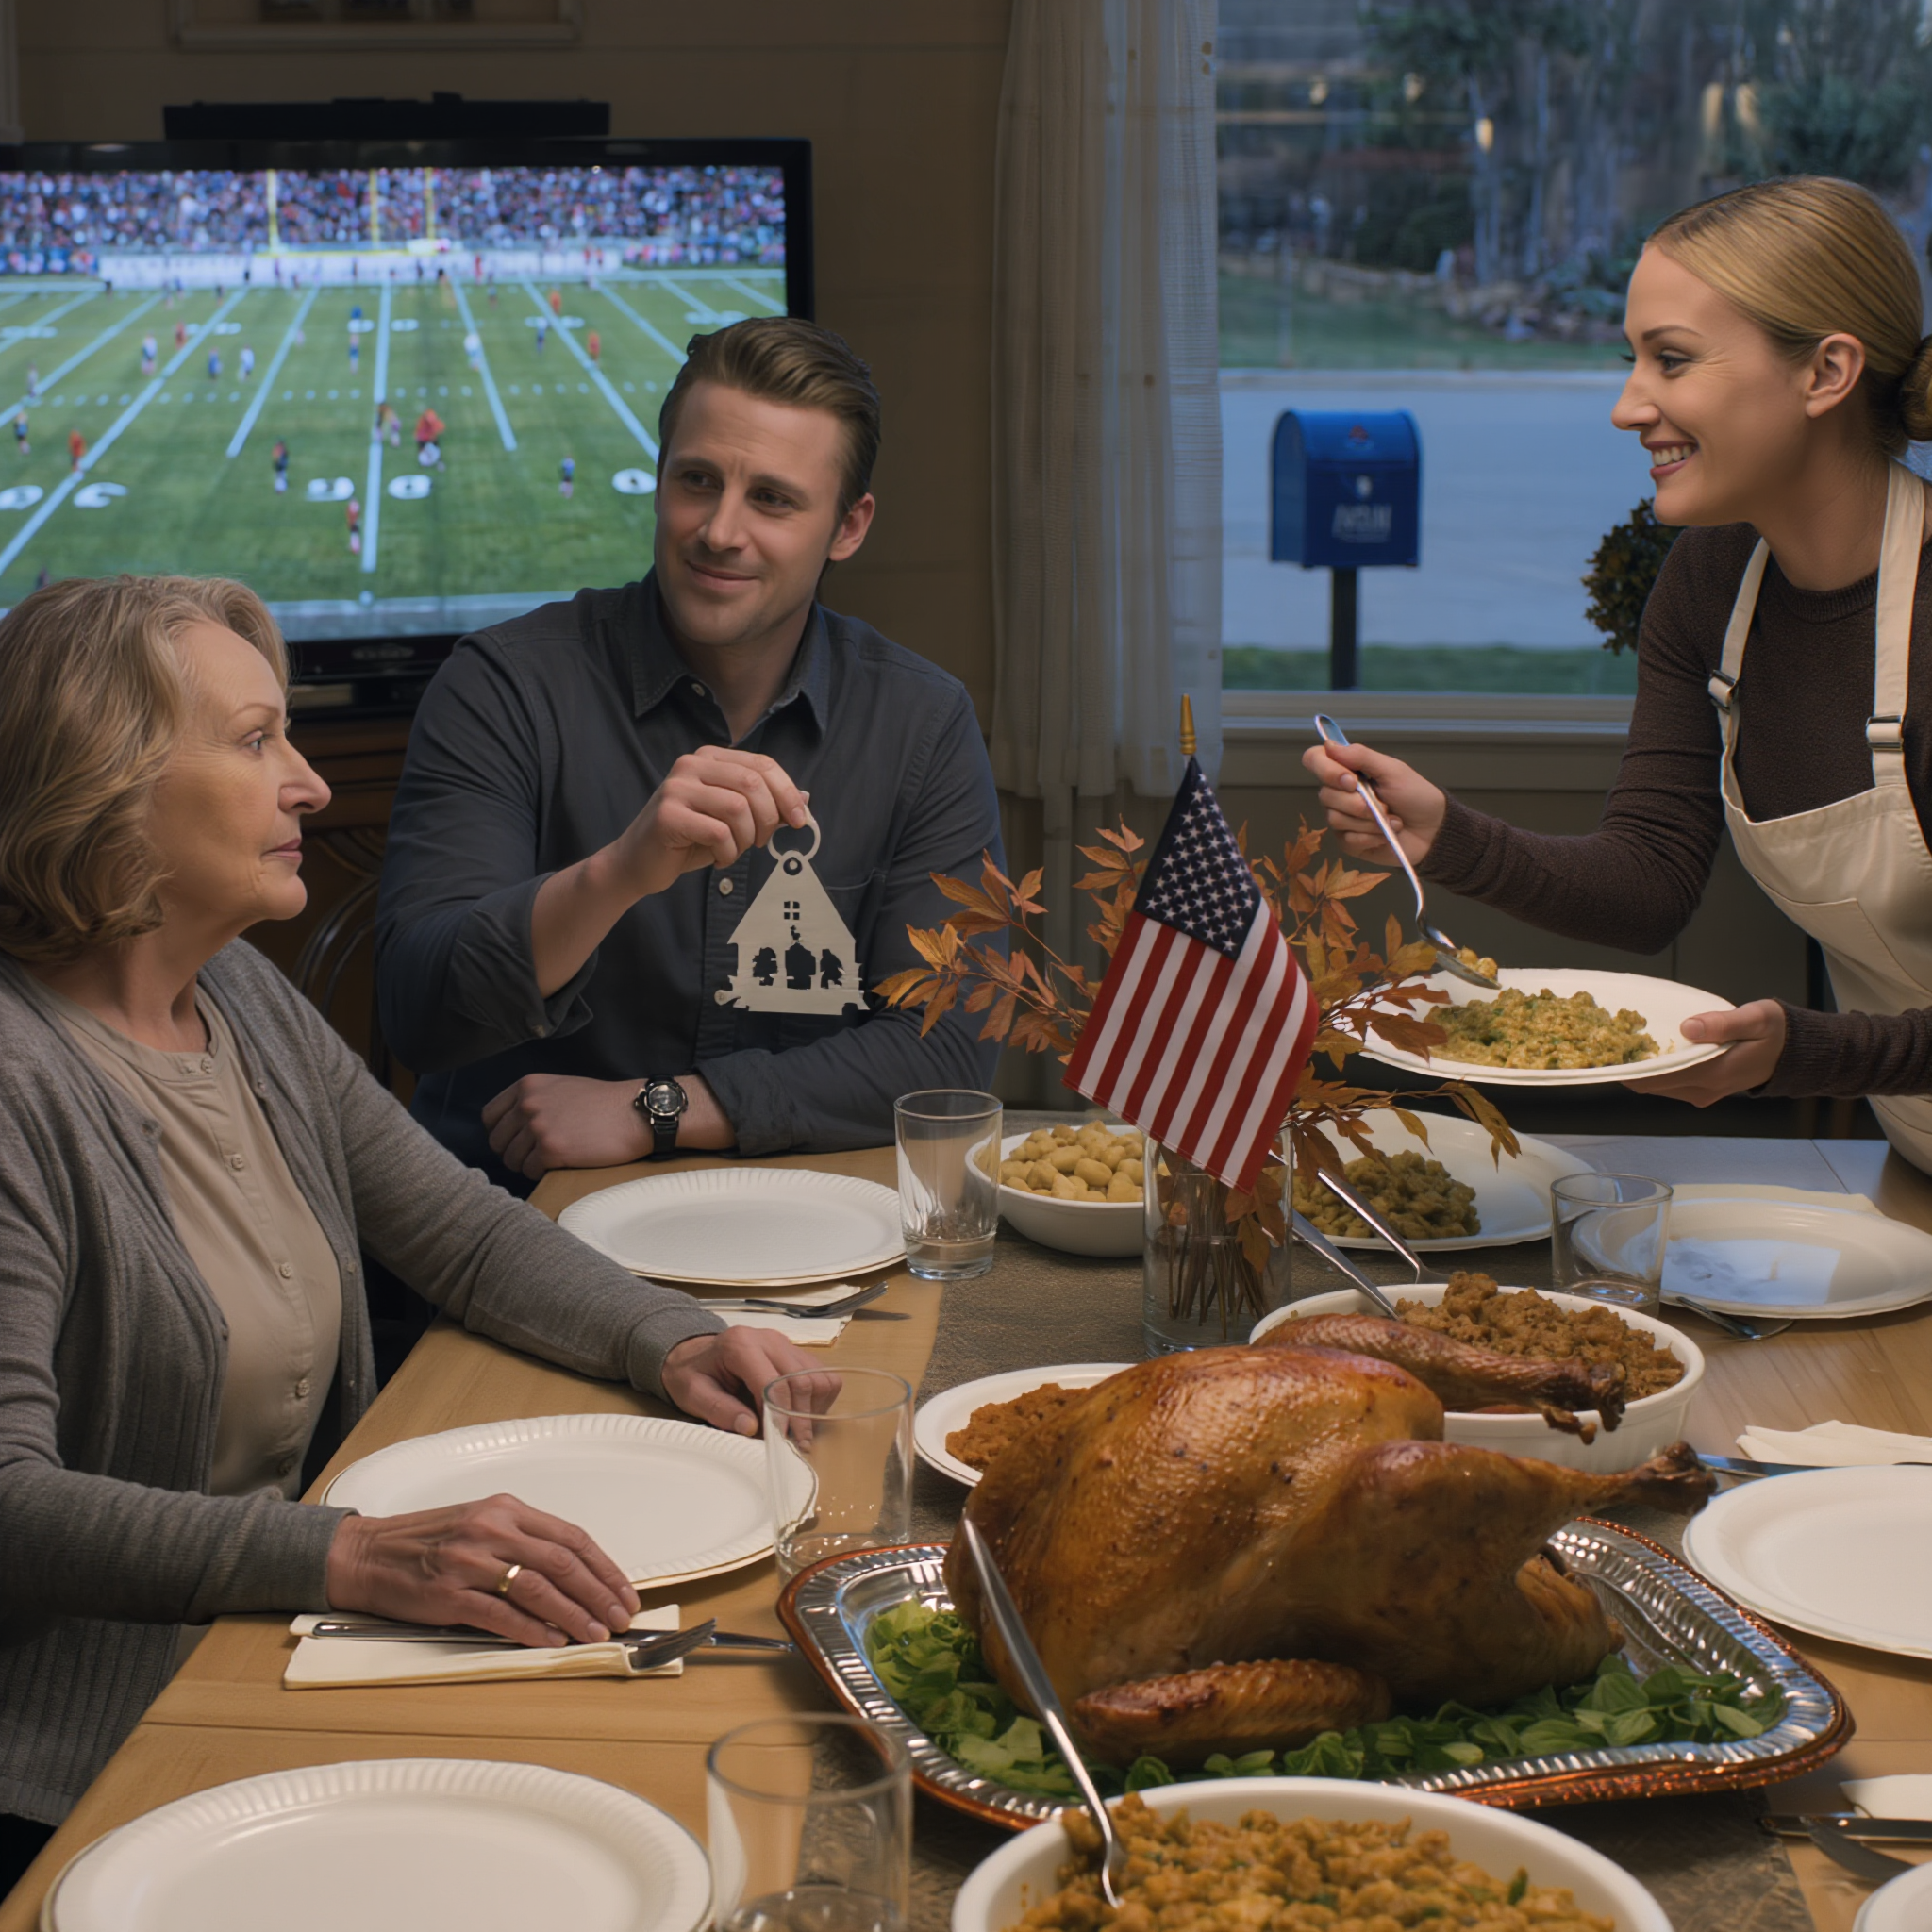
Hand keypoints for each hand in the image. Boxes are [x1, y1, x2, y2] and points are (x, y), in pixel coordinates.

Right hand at [325, 1494, 640, 1646]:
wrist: (366, 1554)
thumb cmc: (426, 1542)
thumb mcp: (480, 1524)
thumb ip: (523, 1542)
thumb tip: (574, 1576)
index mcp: (506, 1510)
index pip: (571, 1538)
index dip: (604, 1568)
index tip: (624, 1592)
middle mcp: (492, 1529)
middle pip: (562, 1562)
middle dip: (599, 1593)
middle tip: (622, 1617)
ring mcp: (470, 1560)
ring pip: (538, 1588)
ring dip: (573, 1614)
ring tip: (596, 1634)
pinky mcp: (449, 1593)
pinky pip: (500, 1613)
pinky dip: (531, 1629)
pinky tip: (552, 1641)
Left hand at [482, 1072, 734, 1177]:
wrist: (635, 1113)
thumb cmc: (603, 1103)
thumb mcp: (561, 1087)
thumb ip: (533, 1100)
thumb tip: (511, 1125)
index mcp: (527, 1086)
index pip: (490, 1117)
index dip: (501, 1133)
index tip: (516, 1140)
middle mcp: (527, 1104)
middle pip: (497, 1142)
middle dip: (513, 1152)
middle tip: (536, 1156)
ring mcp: (538, 1127)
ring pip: (511, 1159)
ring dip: (527, 1165)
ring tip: (550, 1160)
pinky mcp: (551, 1150)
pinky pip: (530, 1171)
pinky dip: (541, 1173)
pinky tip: (560, 1165)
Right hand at [608, 748, 809, 900]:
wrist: (637, 862)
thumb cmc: (689, 840)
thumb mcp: (731, 818)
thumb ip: (763, 805)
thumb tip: (804, 799)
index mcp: (709, 758)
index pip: (762, 765)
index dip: (787, 792)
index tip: (799, 820)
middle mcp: (691, 765)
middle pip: (753, 783)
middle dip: (768, 818)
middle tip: (760, 842)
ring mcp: (677, 788)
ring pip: (738, 809)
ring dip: (746, 839)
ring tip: (734, 850)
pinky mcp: (668, 815)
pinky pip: (719, 833)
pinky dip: (728, 853)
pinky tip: (718, 858)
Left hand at [662, 1326, 837, 1436]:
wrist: (694, 1355)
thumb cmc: (692, 1374)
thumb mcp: (693, 1394)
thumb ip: (720, 1410)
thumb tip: (750, 1427)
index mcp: (740, 1345)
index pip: (773, 1382)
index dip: (780, 1415)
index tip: (781, 1441)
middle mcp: (769, 1339)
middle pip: (801, 1380)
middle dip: (801, 1417)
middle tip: (796, 1445)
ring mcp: (785, 1344)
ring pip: (818, 1377)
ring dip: (812, 1407)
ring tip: (795, 1429)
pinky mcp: (795, 1353)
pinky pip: (821, 1375)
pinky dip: (817, 1398)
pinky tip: (797, 1413)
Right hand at [1300, 738, 1446, 864]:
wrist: (1432, 829)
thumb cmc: (1415, 795)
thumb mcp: (1392, 770)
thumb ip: (1361, 756)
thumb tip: (1329, 745)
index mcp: (1347, 770)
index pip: (1314, 760)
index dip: (1326, 770)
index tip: (1351, 780)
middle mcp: (1339, 793)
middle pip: (1325, 795)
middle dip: (1358, 803)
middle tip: (1384, 805)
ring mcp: (1342, 818)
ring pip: (1336, 819)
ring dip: (1369, 821)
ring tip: (1391, 820)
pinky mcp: (1348, 842)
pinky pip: (1346, 839)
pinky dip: (1370, 837)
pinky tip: (1385, 834)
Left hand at [1623, 999, 1786, 1104]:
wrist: (1797, 1053)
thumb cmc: (1777, 1031)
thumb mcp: (1756, 1018)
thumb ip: (1722, 1023)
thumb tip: (1687, 1027)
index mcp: (1713, 1073)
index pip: (1657, 1078)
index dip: (1628, 1068)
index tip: (1607, 1052)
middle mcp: (1704, 1089)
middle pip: (1650, 1086)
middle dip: (1628, 1068)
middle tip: (1610, 1042)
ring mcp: (1703, 1092)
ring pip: (1659, 1087)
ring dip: (1640, 1070)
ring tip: (1625, 1044)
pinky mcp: (1705, 1090)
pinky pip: (1671, 1084)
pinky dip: (1656, 1071)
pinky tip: (1649, 1051)